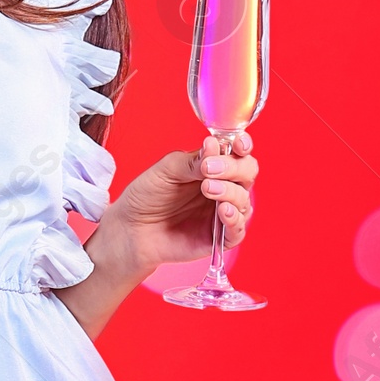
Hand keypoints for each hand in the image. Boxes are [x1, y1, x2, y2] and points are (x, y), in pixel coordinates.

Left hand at [103, 131, 257, 273]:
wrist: (132, 228)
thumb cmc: (147, 195)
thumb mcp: (166, 169)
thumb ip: (192, 161)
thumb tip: (214, 146)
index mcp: (211, 165)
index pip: (237, 152)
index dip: (243, 145)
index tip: (238, 143)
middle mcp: (222, 186)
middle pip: (247, 174)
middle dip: (235, 168)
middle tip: (210, 169)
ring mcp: (221, 212)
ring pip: (244, 200)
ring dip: (230, 192)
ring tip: (209, 188)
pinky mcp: (219, 237)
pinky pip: (237, 230)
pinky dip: (234, 219)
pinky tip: (223, 211)